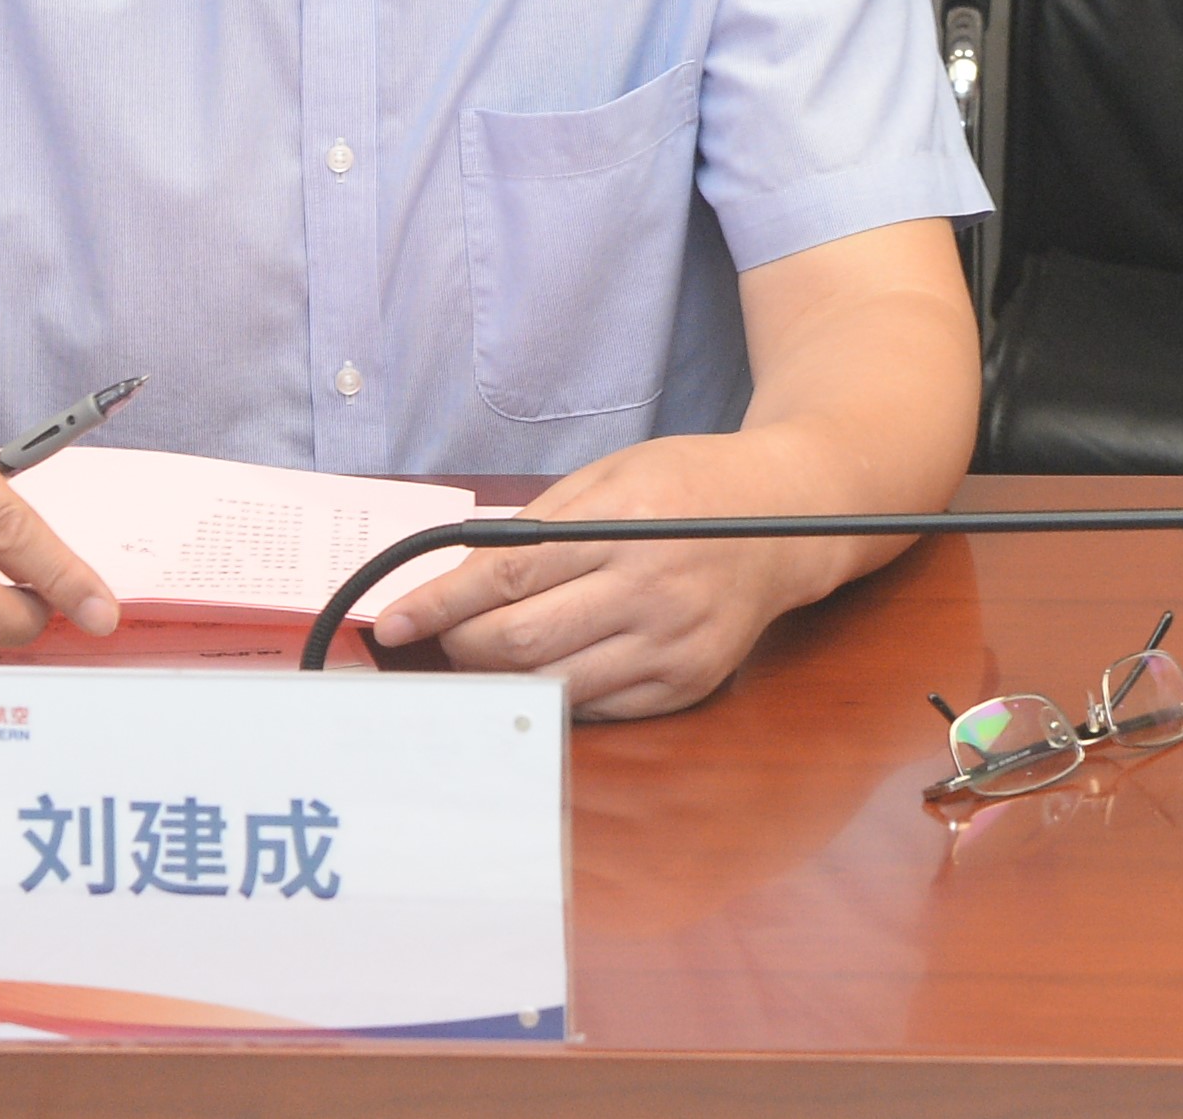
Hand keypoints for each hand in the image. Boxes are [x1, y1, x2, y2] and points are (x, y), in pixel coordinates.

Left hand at [365, 431, 860, 720]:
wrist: (790, 518)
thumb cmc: (688, 486)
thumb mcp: (611, 475)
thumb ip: (538, 523)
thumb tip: (464, 574)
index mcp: (623, 526)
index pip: (505, 577)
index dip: (439, 606)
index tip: (393, 624)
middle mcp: (651, 591)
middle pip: (522, 642)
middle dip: (462, 648)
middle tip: (437, 640)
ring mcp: (674, 645)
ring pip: (556, 686)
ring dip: (501, 681)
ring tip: (477, 661)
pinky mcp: (690, 683)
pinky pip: (601, 708)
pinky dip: (556, 696)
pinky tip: (539, 675)